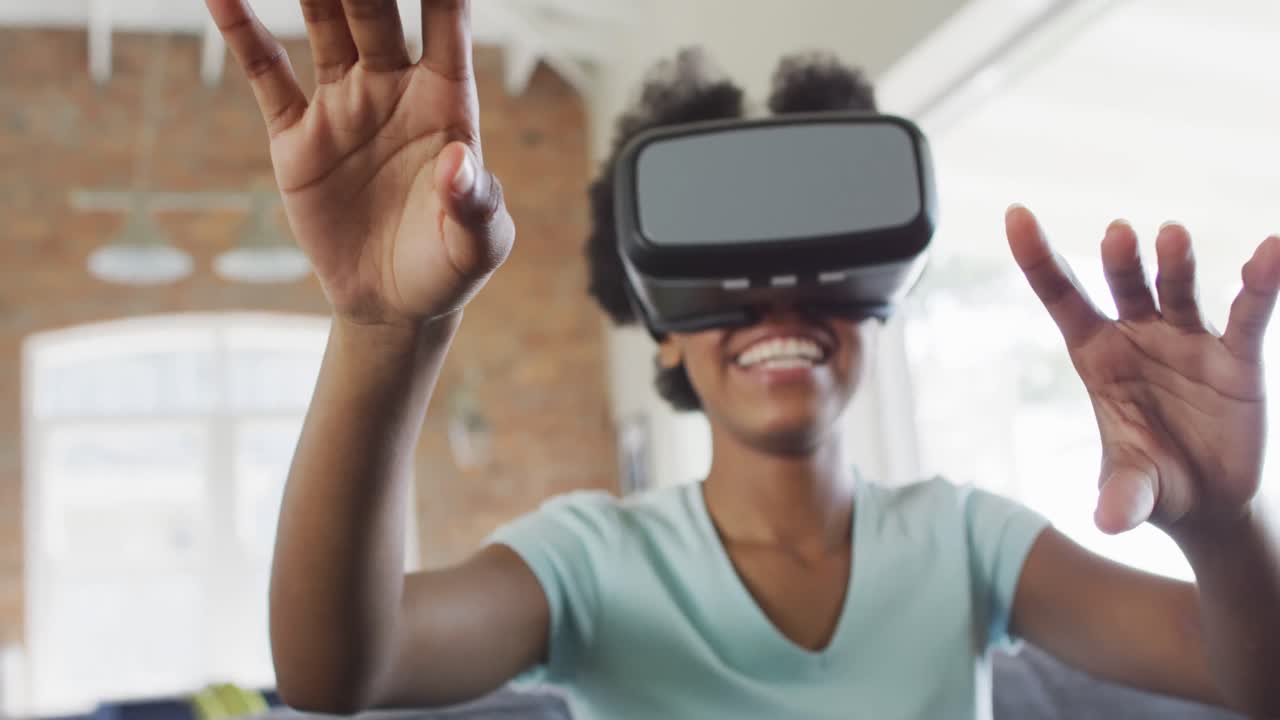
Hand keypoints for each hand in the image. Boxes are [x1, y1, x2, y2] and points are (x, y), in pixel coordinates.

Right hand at [206, 0, 514, 325]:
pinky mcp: (297, 136)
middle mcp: (395, 90)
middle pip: (376, 13)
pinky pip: (267, 75)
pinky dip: (243, 33)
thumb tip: (462, 164)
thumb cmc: (449, 267)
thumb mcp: (477, 246)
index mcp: (447, 104)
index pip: (447, 28)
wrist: (392, 304)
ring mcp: (344, 106)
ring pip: (323, 27)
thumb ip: (477, 205)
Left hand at [1006, 206, 1279, 535]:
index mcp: (1096, 357)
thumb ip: (1124, 495)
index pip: (1062, 298)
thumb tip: (1109, 520)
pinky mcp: (1236, 356)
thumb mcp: (1135, 490)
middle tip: (1117, 234)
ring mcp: (1186, 340)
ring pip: (1178, 290)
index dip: (1038, 259)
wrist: (1208, 504)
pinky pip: (1249, 313)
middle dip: (1120, 261)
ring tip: (1171, 236)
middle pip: (1122, 287)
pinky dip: (1261, 282)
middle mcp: (1137, 337)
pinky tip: (1271, 250)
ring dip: (1176, 264)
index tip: (1016, 215)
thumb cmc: (1153, 484)